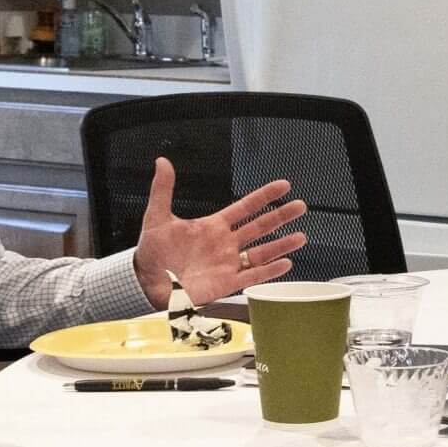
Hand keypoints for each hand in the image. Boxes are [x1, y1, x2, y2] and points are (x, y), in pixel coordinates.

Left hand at [132, 159, 308, 305]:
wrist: (146, 282)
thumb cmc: (152, 252)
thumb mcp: (156, 218)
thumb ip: (163, 190)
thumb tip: (162, 162)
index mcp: (213, 226)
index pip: (245, 207)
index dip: (264, 196)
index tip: (283, 186)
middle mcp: (225, 243)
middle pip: (260, 227)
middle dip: (281, 216)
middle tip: (300, 207)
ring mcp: (228, 264)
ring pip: (262, 252)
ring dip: (281, 245)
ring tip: (301, 237)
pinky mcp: (226, 284)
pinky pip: (253, 276)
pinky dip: (269, 271)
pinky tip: (286, 263)